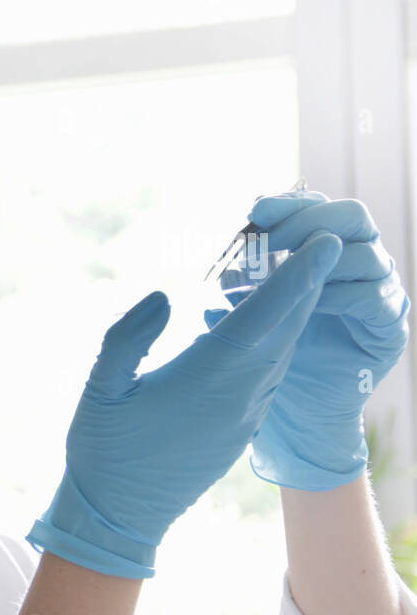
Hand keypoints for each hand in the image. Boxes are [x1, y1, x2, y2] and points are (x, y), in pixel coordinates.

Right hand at [26, 231, 342, 577]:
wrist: (118, 517)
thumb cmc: (102, 451)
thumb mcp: (100, 389)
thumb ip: (128, 337)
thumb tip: (164, 295)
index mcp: (205, 380)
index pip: (263, 317)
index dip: (296, 278)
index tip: (323, 245)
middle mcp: (237, 397)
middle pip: (286, 331)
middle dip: (308, 286)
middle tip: (319, 246)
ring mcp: (244, 417)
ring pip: (283, 354)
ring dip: (294, 315)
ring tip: (295, 278)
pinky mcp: (240, 431)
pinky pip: (271, 377)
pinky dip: (278, 344)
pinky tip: (267, 330)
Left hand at [204, 193, 410, 489]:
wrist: (291, 410)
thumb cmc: (266, 353)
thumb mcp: (246, 312)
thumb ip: (242, 284)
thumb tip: (226, 267)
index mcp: (323, 250)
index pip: (315, 207)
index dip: (288, 204)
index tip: (252, 213)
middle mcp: (357, 262)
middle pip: (351, 217)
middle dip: (308, 223)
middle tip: (268, 244)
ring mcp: (379, 290)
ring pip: (366, 254)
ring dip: (320, 263)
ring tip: (281, 279)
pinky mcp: (388, 326)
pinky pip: (375, 297)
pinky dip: (341, 295)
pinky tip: (310, 304)